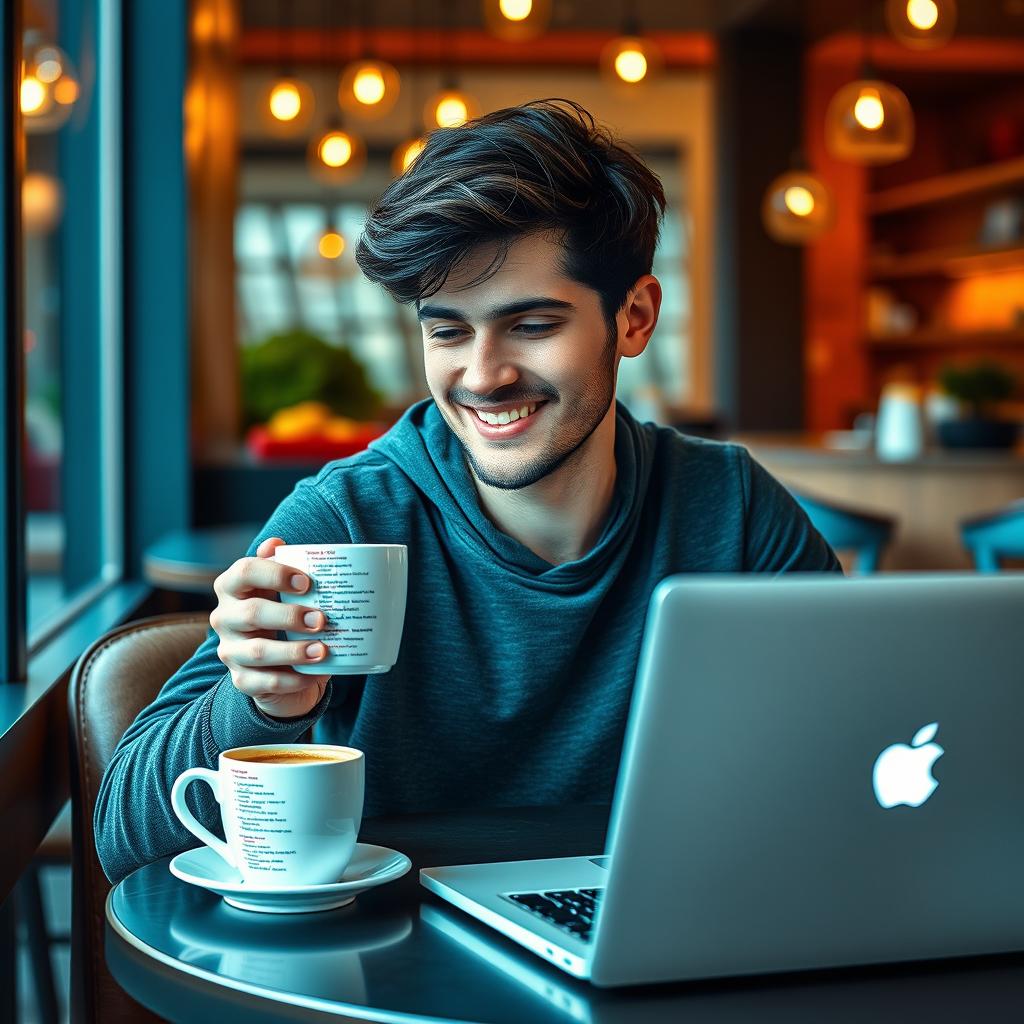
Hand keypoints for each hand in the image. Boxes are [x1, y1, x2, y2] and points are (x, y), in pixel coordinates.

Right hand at [210, 536, 329, 718]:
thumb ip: (282, 565)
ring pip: (257, 651)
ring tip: (323, 651)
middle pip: (251, 613)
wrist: (280, 664)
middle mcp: (224, 618)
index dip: (274, 574)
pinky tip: (317, 674)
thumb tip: (276, 542)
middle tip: (321, 619)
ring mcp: (230, 651)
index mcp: (233, 587)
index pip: (244, 572)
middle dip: (288, 616)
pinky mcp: (242, 680)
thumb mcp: (282, 590)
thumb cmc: (283, 616)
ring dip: (293, 651)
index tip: (307, 582)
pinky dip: (294, 679)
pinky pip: (265, 682)